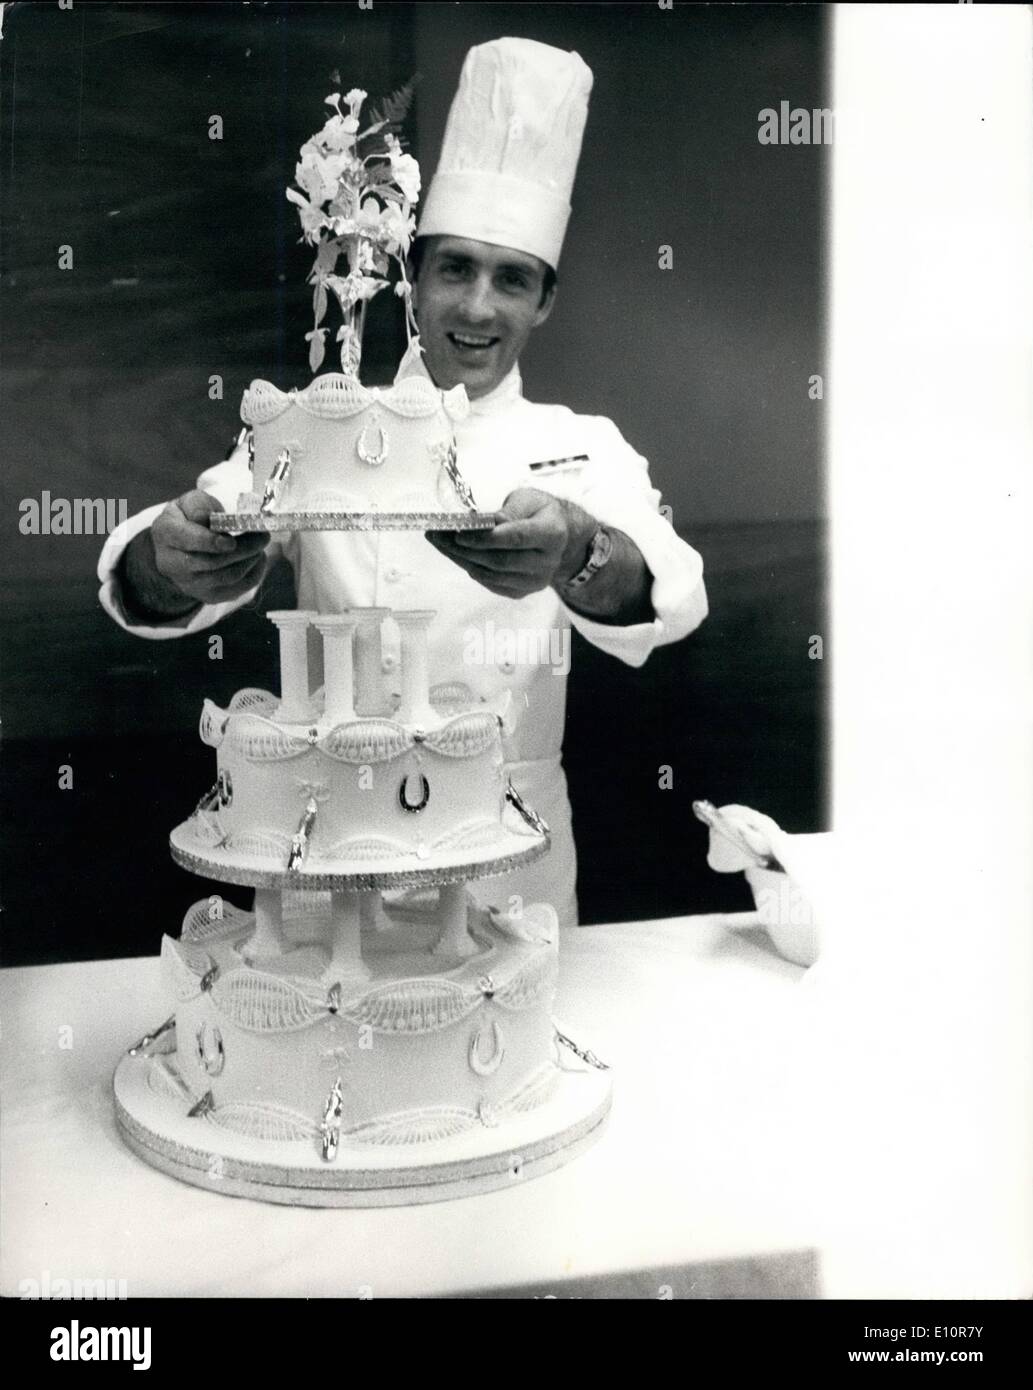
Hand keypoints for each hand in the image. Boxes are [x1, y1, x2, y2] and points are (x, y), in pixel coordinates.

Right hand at [151, 490, 269, 603]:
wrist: (178, 548)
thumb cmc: (187, 519)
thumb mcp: (189, 502)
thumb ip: (199, 505)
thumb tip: (209, 518)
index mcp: (165, 534)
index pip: (187, 540)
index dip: (210, 541)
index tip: (232, 540)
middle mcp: (172, 563)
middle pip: (211, 562)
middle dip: (243, 550)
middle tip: (263, 537)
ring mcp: (189, 584)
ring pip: (226, 577)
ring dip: (250, 561)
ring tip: (260, 546)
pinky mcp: (207, 596)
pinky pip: (235, 590)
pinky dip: (253, 574)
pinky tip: (257, 559)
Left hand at [426, 488, 595, 598]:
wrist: (559, 536)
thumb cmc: (540, 512)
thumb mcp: (530, 498)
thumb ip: (510, 510)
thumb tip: (485, 523)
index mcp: (553, 534)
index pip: (516, 539)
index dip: (486, 538)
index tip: (459, 534)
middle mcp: (546, 563)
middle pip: (500, 561)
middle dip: (464, 549)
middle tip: (437, 535)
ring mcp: (534, 582)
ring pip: (490, 575)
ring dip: (460, 559)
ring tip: (438, 542)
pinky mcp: (520, 592)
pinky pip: (489, 583)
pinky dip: (469, 567)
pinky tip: (454, 553)